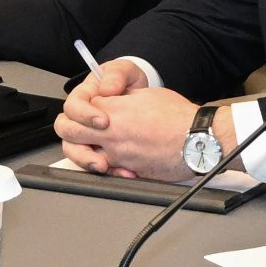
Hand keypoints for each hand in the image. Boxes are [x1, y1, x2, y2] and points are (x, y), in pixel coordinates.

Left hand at [55, 59, 204, 179]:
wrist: (198, 139)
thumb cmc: (179, 117)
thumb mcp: (146, 94)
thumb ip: (122, 98)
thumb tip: (111, 100)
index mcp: (113, 109)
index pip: (77, 107)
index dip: (80, 109)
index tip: (87, 111)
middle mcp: (110, 132)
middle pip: (67, 130)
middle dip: (69, 130)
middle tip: (78, 131)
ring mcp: (117, 154)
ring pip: (81, 156)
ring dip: (83, 154)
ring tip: (92, 151)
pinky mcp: (128, 171)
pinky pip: (106, 172)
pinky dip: (108, 169)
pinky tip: (114, 165)